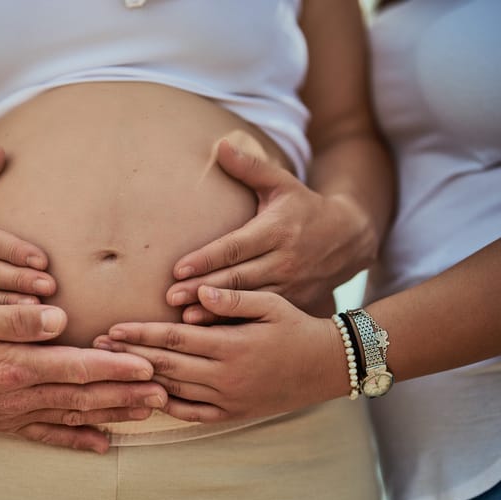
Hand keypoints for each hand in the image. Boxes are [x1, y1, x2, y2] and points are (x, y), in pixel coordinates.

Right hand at [0, 301, 166, 453]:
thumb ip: (15, 318)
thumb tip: (58, 319)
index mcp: (14, 365)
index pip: (75, 366)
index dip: (114, 367)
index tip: (146, 365)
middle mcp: (19, 395)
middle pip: (82, 396)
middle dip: (125, 395)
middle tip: (163, 393)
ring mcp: (14, 414)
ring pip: (72, 416)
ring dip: (111, 414)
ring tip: (146, 412)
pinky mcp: (6, 424)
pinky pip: (48, 436)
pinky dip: (77, 441)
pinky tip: (101, 445)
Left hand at [95, 286, 347, 422]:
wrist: (328, 366)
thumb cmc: (296, 327)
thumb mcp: (270, 303)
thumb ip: (233, 298)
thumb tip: (198, 293)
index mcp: (231, 345)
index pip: (173, 339)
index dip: (140, 334)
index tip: (113, 328)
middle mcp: (226, 375)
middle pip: (166, 365)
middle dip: (129, 356)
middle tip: (97, 348)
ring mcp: (228, 398)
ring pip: (174, 390)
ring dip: (141, 380)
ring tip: (112, 371)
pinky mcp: (233, 414)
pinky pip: (192, 414)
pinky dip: (168, 407)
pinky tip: (147, 397)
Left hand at [167, 139, 367, 321]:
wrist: (349, 238)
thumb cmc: (304, 207)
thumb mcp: (282, 184)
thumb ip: (251, 167)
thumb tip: (220, 144)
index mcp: (277, 230)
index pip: (235, 246)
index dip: (206, 258)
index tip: (178, 268)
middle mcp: (284, 260)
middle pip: (237, 278)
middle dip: (202, 289)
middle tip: (170, 297)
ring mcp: (290, 285)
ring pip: (247, 302)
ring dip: (216, 311)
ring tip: (185, 319)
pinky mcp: (293, 303)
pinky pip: (261, 316)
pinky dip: (236, 324)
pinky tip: (211, 333)